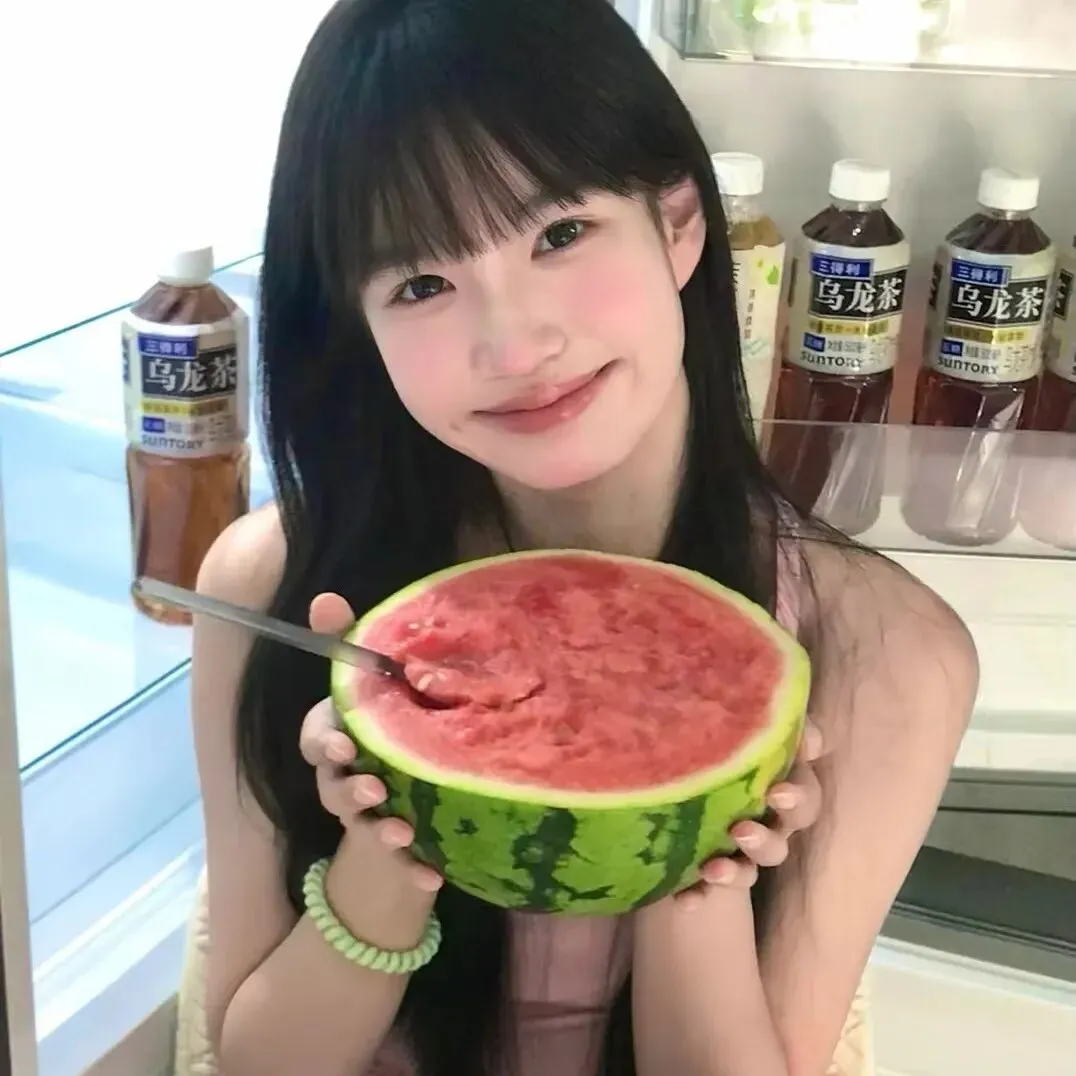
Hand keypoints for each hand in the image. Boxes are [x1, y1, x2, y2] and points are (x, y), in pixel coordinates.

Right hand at [298, 592, 442, 894]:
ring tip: (402, 833)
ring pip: (362, 825)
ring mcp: (369, 814)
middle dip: (348, 790)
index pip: (317, 738)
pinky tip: (434, 874)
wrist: (412, 790)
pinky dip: (414, 870)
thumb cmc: (395, 719)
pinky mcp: (396, 844)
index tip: (343, 747)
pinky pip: (402, 863)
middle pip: (332, 786)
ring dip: (378, 831)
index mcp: (341, 736)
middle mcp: (347, 776)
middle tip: (373, 790)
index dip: (325, 743)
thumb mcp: (381, 681)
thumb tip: (323, 596)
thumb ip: (350, 642)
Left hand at [676, 720, 823, 904]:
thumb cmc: (725, 737)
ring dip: (735, 872)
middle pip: (779, 842)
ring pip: (750, 869)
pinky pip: (706, 888)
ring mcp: (739, 850)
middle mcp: (767, 824)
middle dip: (765, 840)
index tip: (778, 793)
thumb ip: (775, 724)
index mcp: (782, 790)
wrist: (682, 761)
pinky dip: (696, 895)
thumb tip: (804, 733)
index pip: (804, 798)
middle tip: (742, 832)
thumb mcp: (747, 723)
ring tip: (712, 869)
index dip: (798, 798)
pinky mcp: (708, 866)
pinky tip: (683, 901)